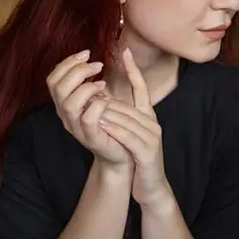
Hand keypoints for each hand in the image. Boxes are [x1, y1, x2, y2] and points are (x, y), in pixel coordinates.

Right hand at [47, 50, 132, 171]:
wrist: (121, 152)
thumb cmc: (111, 122)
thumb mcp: (99, 97)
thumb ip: (91, 81)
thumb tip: (90, 56)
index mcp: (65, 103)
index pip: (53, 79)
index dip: (67, 63)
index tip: (87, 54)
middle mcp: (66, 115)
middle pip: (58, 87)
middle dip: (78, 70)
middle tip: (98, 66)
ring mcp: (76, 127)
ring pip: (69, 103)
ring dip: (87, 87)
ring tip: (103, 83)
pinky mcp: (91, 137)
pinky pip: (87, 118)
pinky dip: (97, 105)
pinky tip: (106, 99)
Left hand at [98, 49, 172, 209]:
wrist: (151, 187)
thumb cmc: (137, 158)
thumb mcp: (130, 133)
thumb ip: (120, 115)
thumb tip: (102, 97)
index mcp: (148, 116)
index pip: (142, 88)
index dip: (134, 70)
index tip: (125, 51)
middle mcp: (152, 123)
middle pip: (126, 104)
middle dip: (105, 98)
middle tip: (86, 91)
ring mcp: (152, 137)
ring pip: (125, 119)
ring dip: (106, 113)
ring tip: (88, 107)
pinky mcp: (148, 152)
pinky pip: (128, 137)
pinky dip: (113, 130)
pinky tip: (100, 126)